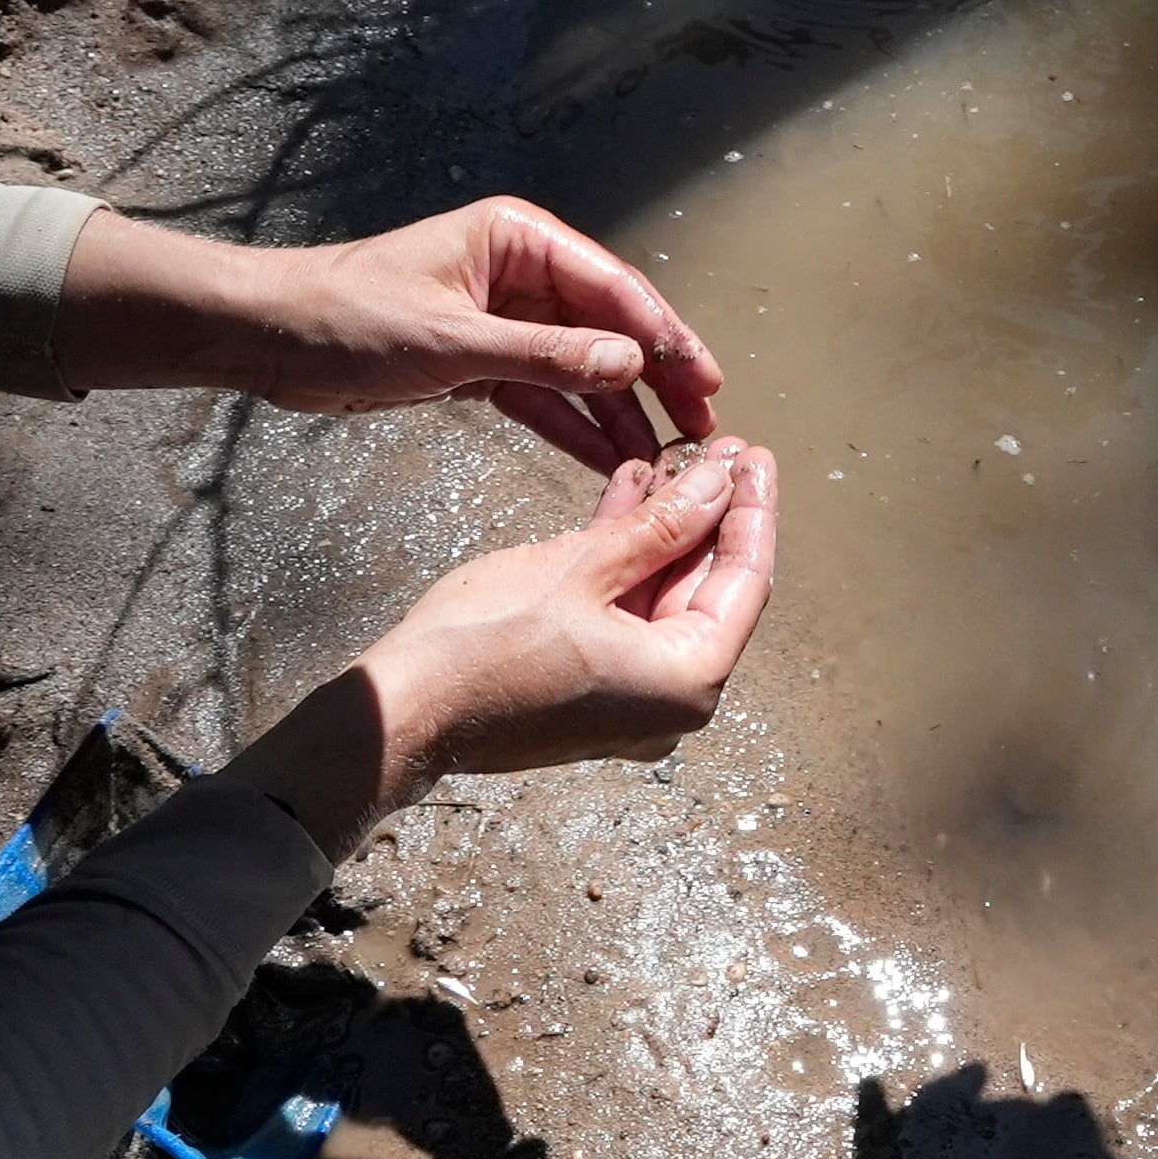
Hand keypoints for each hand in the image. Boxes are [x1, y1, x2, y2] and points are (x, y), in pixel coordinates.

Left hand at [58, 196, 723, 466]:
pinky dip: (572, 425)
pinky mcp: (479, 361)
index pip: (613, 289)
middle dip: (655, 378)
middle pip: (607, 328)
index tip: (706, 381)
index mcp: (518, 239)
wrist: (269, 339)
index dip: (665, 337)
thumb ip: (545, 358)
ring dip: (618, 410)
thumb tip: (628, 365)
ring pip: (579, 367)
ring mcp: (501, 318)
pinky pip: (542, 395)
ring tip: (666, 455)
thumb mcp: (453, 343)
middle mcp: (518, 272)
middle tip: (703, 426)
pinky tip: (610, 458)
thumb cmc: (348, 320)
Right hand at [223, 439, 777, 854]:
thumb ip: (663, 526)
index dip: (752, 509)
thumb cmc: (486, 644)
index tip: (755, 452)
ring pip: (662, 595)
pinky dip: (626, 560)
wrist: (402, 710)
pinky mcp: (589, 683)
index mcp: (688, 680)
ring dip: (665, 529)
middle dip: (710, 513)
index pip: (744, 580)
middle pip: (708, 589)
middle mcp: (670, 699)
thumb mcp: (583, 568)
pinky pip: (624, 612)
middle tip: (718, 448)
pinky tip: (628, 494)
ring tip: (671, 458)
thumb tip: (720, 483)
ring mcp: (629, 697)